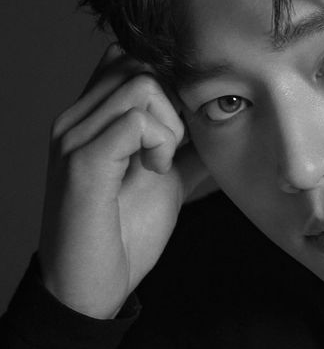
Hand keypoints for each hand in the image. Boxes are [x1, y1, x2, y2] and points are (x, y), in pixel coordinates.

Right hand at [38, 44, 211, 318]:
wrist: (90, 289)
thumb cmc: (122, 237)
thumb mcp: (166, 182)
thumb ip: (186, 151)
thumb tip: (223, 128)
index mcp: (90, 119)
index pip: (129, 59)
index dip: (169, 84)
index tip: (185, 128)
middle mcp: (75, 119)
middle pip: (139, 61)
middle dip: (174, 99)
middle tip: (175, 146)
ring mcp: (74, 137)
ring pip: (141, 83)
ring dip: (170, 123)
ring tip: (162, 161)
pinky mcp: (82, 161)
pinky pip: (135, 120)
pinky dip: (160, 142)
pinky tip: (155, 170)